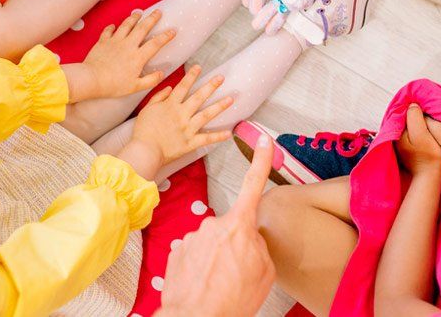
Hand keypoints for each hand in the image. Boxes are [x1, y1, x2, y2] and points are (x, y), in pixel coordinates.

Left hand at [82, 10, 174, 98]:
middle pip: (142, 28)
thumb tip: (161, 74)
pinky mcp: (103, 41)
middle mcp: (128, 45)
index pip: (155, 43)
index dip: (166, 36)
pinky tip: (114, 26)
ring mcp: (115, 41)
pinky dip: (112, 27)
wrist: (91, 79)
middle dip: (152, 18)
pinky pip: (108, 31)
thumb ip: (151, 80)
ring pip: (126, 25)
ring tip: (139, 13)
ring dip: (134, 18)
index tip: (172, 30)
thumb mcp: (135, 87)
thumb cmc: (113, 85)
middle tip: (158, 12)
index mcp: (138, 57)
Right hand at [131, 65, 232, 165]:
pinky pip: (206, 139)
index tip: (199, 67)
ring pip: (206, 115)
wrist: (145, 151)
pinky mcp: (190, 143)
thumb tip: (169, 87)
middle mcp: (182, 115)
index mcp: (170, 106)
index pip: (183, 87)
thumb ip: (158, 97)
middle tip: (221, 77)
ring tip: (231, 99)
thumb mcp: (147, 110)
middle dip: (211, 86)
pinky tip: (229, 133)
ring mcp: (188, 129)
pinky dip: (218, 136)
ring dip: (219, 106)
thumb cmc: (143, 131)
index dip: (191, 76)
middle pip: (199, 97)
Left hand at [160, 134, 276, 316]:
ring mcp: (193, 236)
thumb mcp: (264, 273)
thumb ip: (258, 247)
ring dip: (216, 259)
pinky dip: (199, 267)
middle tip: (237, 273)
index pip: (253, 185)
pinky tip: (202, 284)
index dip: (260, 160)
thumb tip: (249, 240)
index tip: (263, 140)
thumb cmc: (232, 301)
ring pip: (211, 243)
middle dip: (235, 246)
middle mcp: (213, 224)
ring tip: (218, 284)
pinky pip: (194, 253)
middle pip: (231, 228)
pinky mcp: (176, 249)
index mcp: (239, 226)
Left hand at [395, 104, 440, 174]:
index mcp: (396, 131)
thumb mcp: (422, 134)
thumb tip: (412, 105)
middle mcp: (394, 136)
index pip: (402, 112)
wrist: (429, 175)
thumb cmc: (428, 155)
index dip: (412, 108)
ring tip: (424, 119)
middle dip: (412, 114)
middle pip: (403, 118)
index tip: (423, 106)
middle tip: (425, 112)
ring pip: (406, 125)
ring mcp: (398, 142)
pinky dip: (414, 128)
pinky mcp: (405, 147)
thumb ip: (415, 118)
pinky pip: (408, 132)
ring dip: (414, 121)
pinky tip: (422, 129)